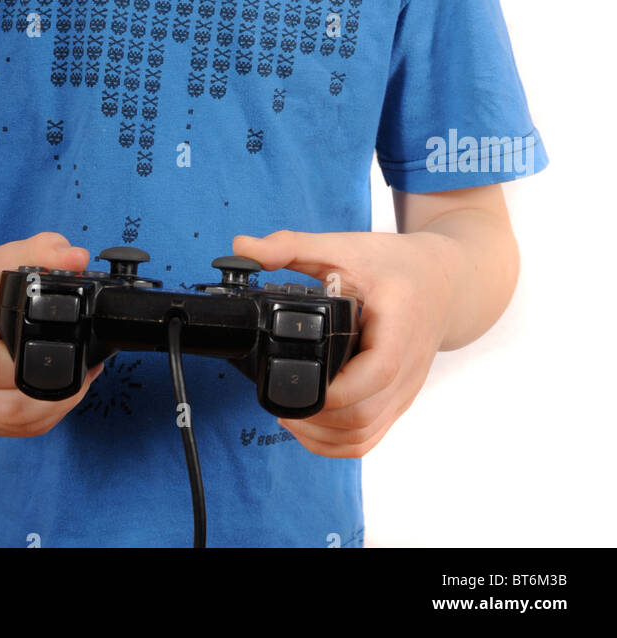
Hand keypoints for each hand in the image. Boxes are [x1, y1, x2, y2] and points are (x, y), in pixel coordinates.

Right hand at [0, 232, 103, 436]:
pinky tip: (49, 397)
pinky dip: (32, 419)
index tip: (72, 356)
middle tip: (85, 378)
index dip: (34, 370)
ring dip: (48, 412)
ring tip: (75, 386)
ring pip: (6, 423)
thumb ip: (41, 251)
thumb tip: (78, 256)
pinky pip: (1, 429)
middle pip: (4, 406)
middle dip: (54, 399)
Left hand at [232, 229, 455, 457]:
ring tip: (290, 416)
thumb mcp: (344, 248)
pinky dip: (340, 441)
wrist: (443, 281)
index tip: (293, 383)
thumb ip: (293, 247)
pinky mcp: (398, 400)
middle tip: (278, 404)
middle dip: (318, 420)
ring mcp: (405, 390)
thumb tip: (242, 246)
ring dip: (325, 436)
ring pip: (367, 435)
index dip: (332, 391)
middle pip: (365, 416)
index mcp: (397, 330)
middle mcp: (407, 368)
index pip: (373, 376)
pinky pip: (372, 435)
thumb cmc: (396, 265)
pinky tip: (313, 426)